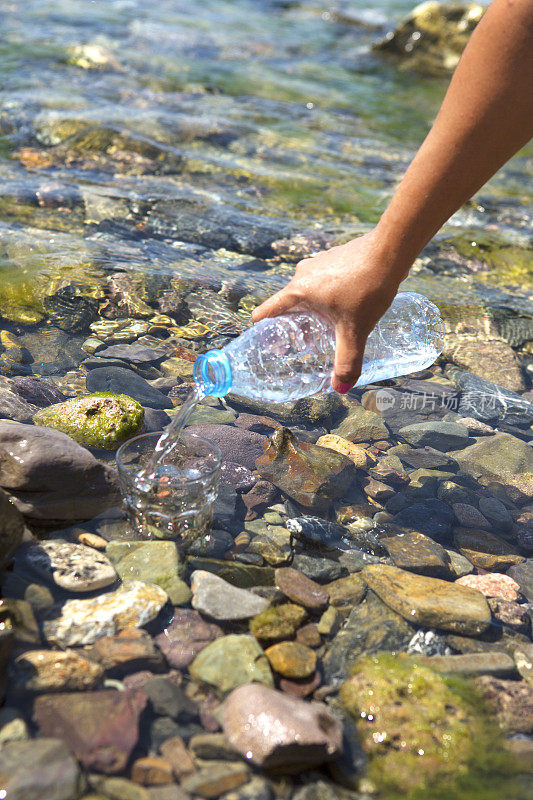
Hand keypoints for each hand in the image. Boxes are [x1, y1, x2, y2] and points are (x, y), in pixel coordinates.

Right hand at [252, 230, 405, 392]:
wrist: (391, 250)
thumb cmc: (368, 286)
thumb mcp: (356, 329)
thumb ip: (348, 361)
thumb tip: (340, 387)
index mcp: (297, 292)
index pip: (264, 313)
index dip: (263, 333)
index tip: (274, 348)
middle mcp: (302, 275)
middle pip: (286, 307)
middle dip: (294, 327)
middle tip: (307, 345)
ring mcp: (318, 264)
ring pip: (306, 293)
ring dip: (312, 311)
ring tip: (330, 327)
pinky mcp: (334, 258)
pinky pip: (322, 282)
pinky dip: (327, 296)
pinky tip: (347, 306)